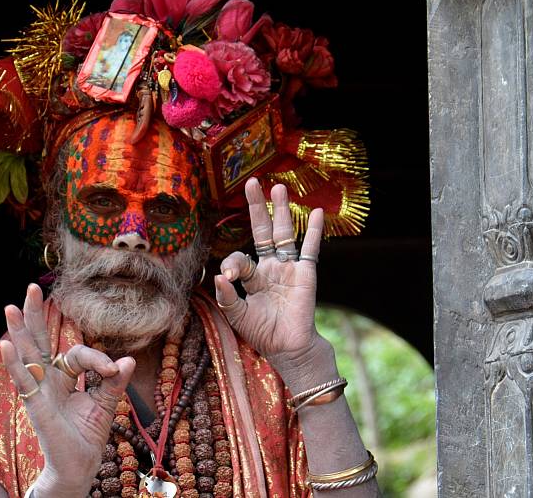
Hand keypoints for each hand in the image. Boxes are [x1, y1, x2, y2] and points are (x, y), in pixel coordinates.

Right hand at [0, 284, 134, 496]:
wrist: (79, 467)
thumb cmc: (87, 436)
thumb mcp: (106, 404)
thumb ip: (114, 381)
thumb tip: (128, 360)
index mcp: (65, 376)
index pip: (77, 354)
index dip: (97, 359)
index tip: (115, 369)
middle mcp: (48, 379)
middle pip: (39, 341)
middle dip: (35, 315)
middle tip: (31, 288)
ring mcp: (39, 390)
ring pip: (27, 355)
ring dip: (18, 330)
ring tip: (9, 307)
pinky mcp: (35, 404)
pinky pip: (22, 380)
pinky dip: (13, 363)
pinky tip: (5, 343)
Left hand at [215, 178, 332, 378]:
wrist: (288, 349)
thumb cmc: (262, 333)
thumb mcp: (237, 316)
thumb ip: (226, 297)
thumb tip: (217, 276)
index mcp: (253, 276)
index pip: (240, 258)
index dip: (231, 264)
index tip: (227, 278)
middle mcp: (271, 267)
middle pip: (263, 230)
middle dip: (257, 207)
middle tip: (251, 183)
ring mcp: (289, 268)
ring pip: (285, 234)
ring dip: (282, 211)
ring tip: (278, 188)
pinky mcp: (306, 274)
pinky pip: (310, 249)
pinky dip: (314, 231)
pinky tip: (316, 212)